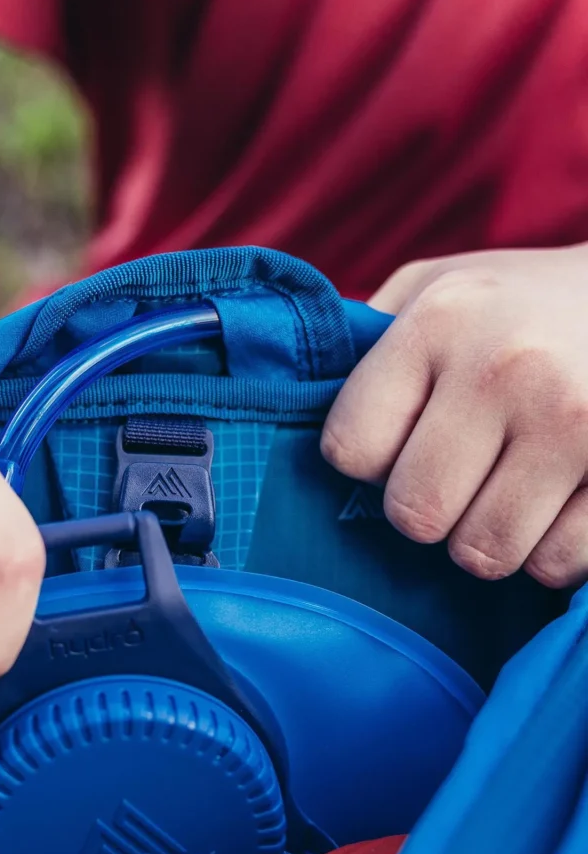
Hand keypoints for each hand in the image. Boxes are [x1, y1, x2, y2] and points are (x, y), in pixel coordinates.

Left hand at [321, 244, 587, 587]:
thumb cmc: (522, 305)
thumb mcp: (438, 289)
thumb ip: (369, 343)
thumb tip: (294, 401)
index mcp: (441, 320)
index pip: (350, 450)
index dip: (370, 461)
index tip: (400, 443)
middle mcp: (506, 367)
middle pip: (414, 514)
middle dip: (427, 510)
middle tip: (457, 477)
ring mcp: (575, 421)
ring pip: (481, 553)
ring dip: (485, 536)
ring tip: (508, 488)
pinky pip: (553, 565)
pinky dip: (546, 551)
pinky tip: (558, 502)